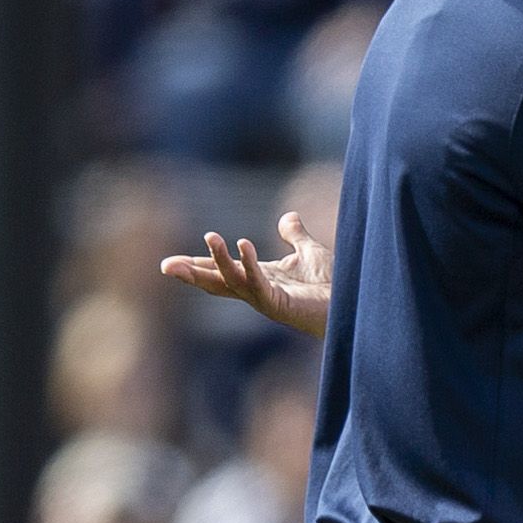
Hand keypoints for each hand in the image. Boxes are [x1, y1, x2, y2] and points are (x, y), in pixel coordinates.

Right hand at [160, 211, 329, 336]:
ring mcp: (268, 300)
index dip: (198, 265)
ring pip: (234, 282)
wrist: (357, 301)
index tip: (170, 263)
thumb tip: (288, 217)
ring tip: (211, 236)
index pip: (221, 272)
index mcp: (259, 279)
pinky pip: (259, 284)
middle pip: (217, 283)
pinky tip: (242, 244)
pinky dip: (249, 265)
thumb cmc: (334, 284)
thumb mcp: (308, 252)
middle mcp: (259, 291)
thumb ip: (295, 235)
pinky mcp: (282, 305)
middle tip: (165, 266)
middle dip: (192, 274)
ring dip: (220, 261)